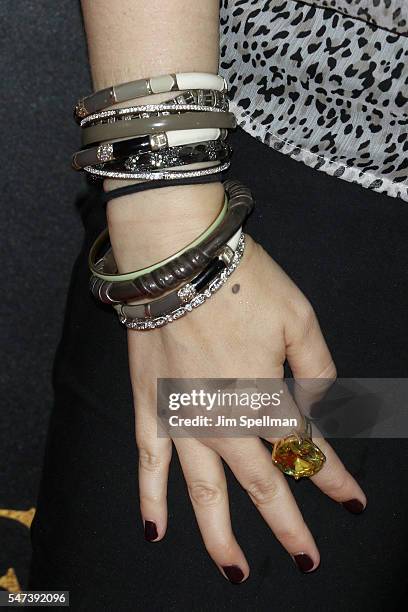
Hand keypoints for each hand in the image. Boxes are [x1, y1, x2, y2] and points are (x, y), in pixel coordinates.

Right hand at [126, 236, 366, 581]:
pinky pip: (149, 463)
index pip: (307, 452)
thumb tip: (319, 408)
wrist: (179, 262)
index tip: (352, 502)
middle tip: (307, 560)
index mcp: (266, 402)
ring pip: (205, 492)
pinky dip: (152, 498)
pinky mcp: (150, 408)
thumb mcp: (301, 319)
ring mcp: (183, 422)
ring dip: (221, 536)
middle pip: (262, 487)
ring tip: (235, 573)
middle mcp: (225, 425)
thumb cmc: (241, 284)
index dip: (334, 478)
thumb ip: (318, 371)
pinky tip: (156, 530)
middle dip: (289, 526)